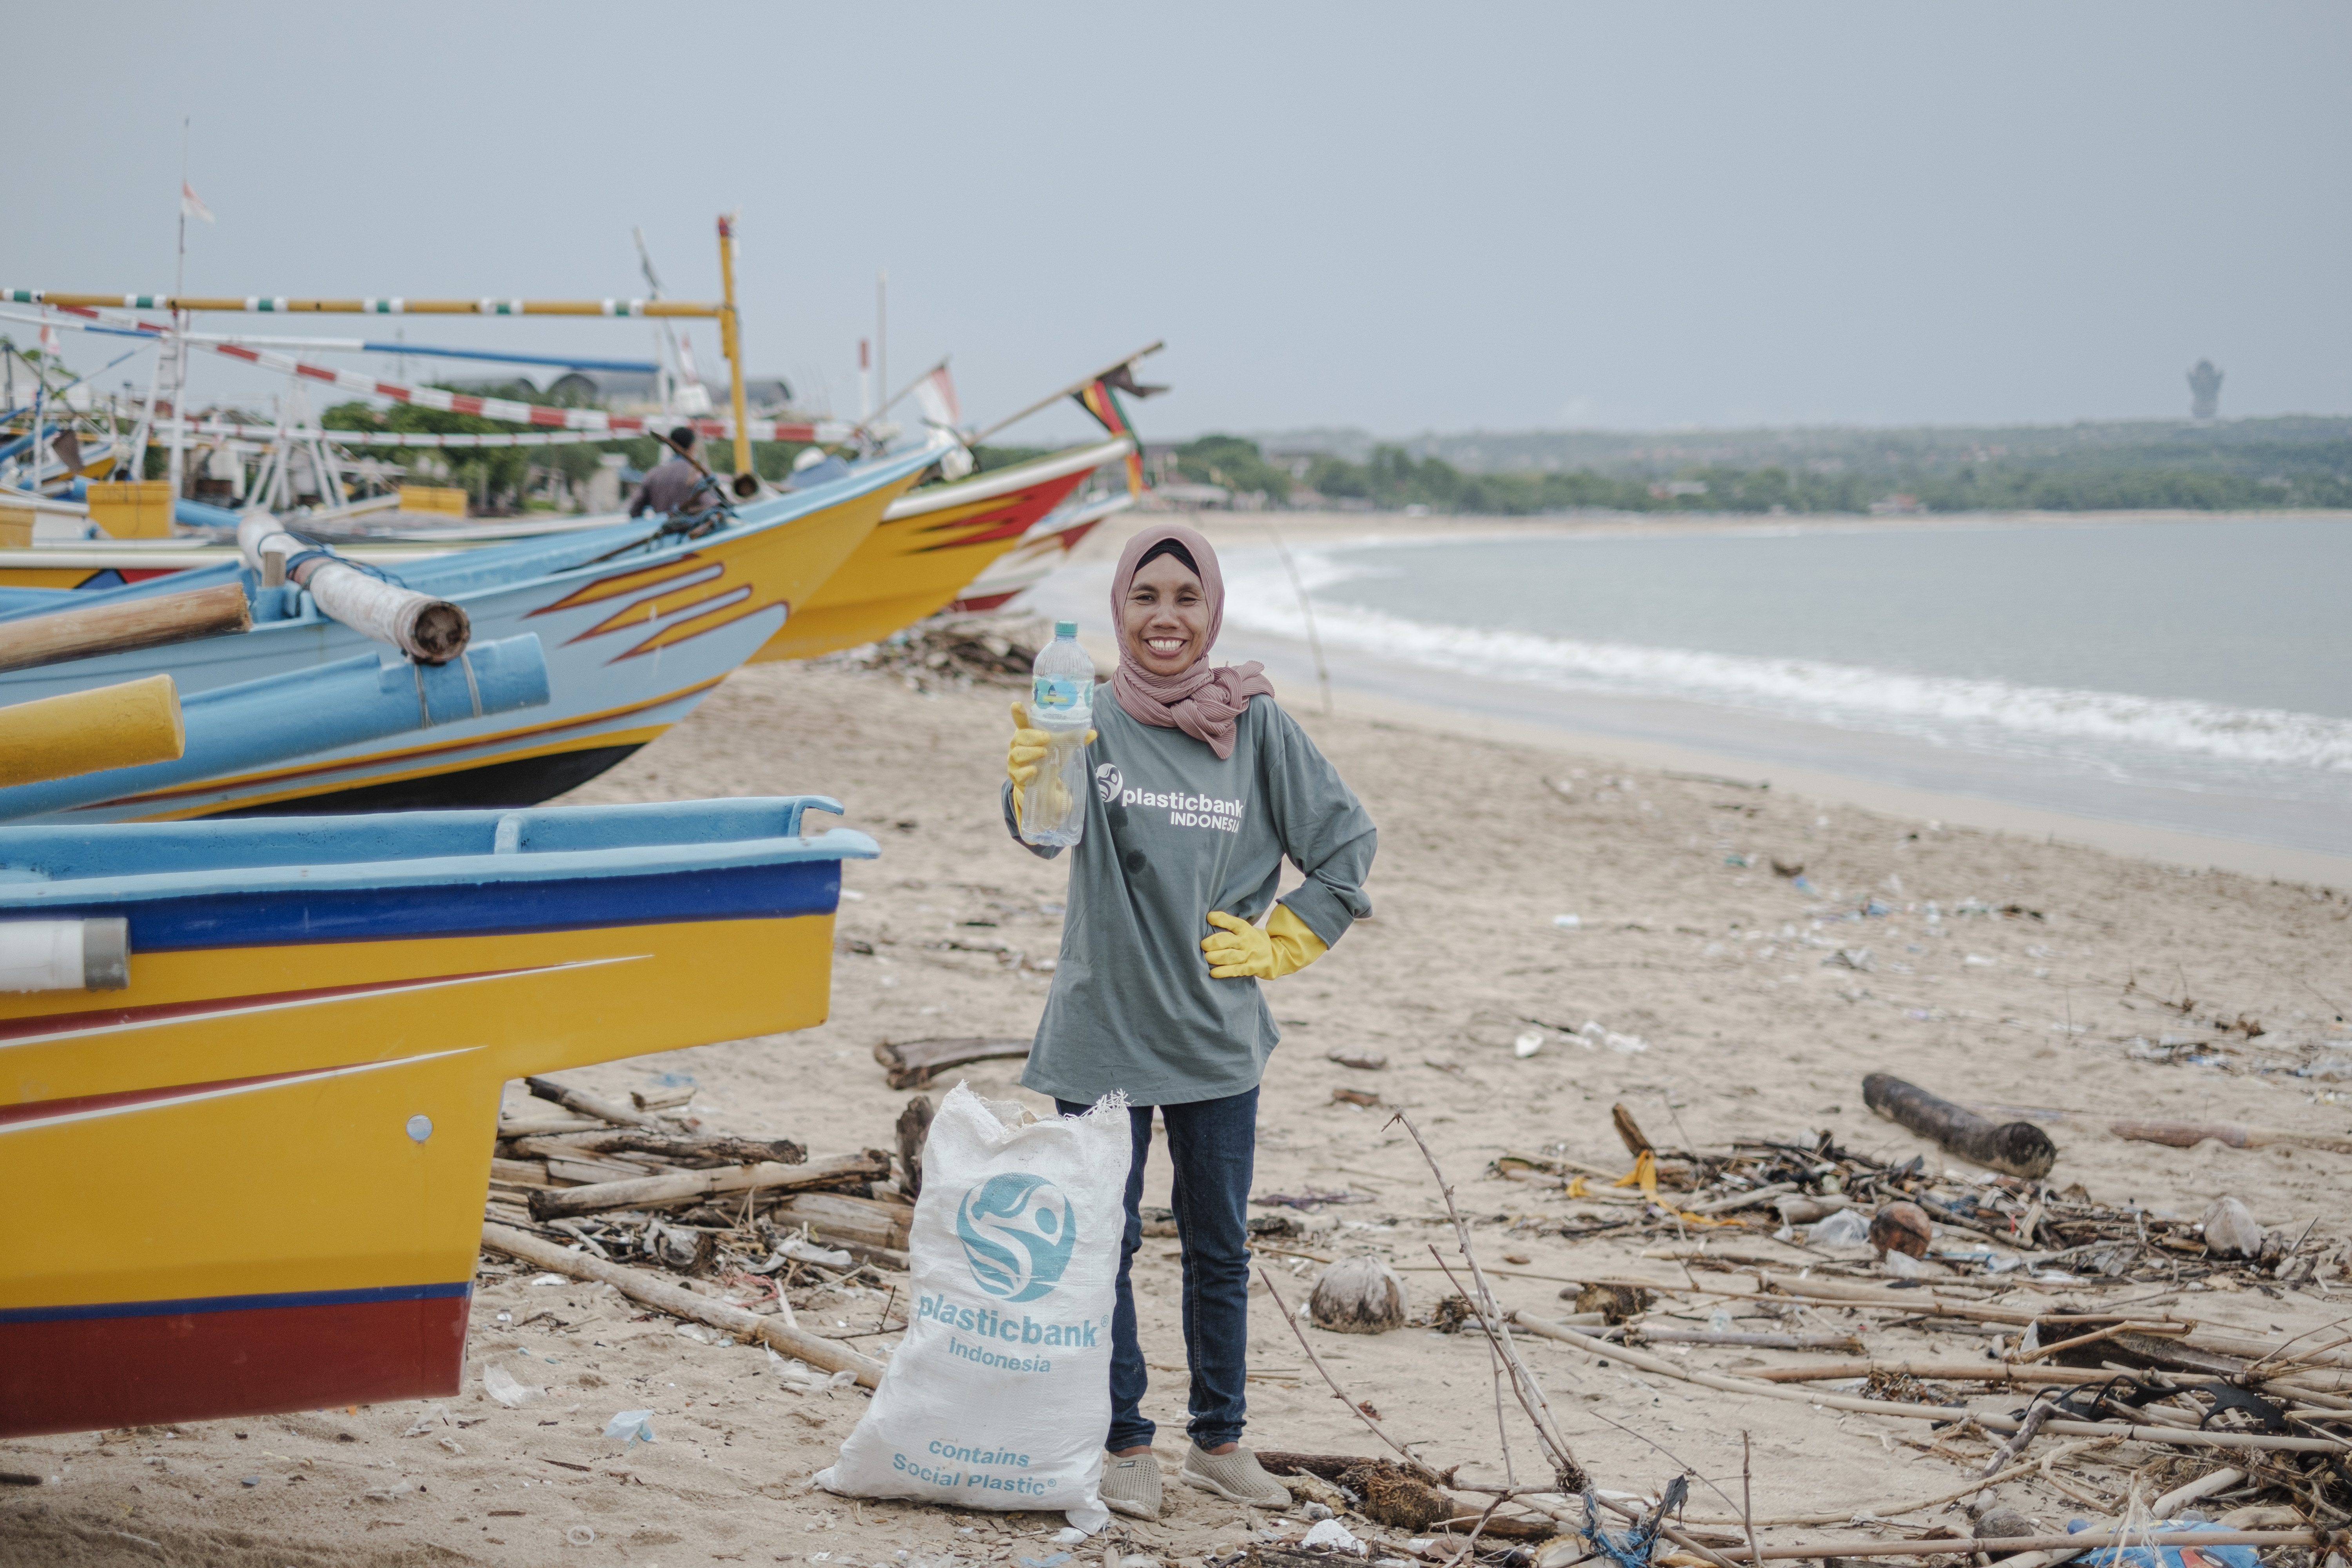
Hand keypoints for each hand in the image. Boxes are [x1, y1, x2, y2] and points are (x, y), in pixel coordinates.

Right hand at [1007, 702, 1095, 817]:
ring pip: (1017, 754)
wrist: (1045, 782)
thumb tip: (1093, 733)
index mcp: (1028, 733)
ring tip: (1044, 752)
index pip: (1021, 721)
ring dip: (1031, 752)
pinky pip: (1018, 773)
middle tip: (1047, 738)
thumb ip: (1076, 739)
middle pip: (1020, 737)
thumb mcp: (1063, 747)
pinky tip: (1035, 770)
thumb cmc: (1051, 757)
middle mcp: (1018, 745)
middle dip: (1033, 736)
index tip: (1016, 704)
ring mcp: (1015, 761)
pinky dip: (1026, 771)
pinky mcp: (1016, 776)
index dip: (1018, 713)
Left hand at [1202, 907, 1329, 980]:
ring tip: (1206, 958)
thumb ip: (1228, 925)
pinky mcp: (1250, 968)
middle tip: (1203, 945)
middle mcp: (1246, 941)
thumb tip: (1207, 920)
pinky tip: (1213, 973)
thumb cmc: (1251, 941)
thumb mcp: (1244, 929)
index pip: (1232, 921)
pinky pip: (1235, 970)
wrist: (1275, 955)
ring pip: (1230, 956)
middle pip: (1227, 940)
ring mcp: (1249, 955)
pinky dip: (1223, 972)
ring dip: (1216, 957)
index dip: (1220, 919)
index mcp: (1244, 928)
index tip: (1209, 917)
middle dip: (1212, 942)